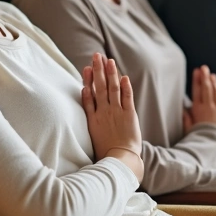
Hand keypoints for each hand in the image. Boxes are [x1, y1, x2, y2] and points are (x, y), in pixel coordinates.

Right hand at [81, 53, 143, 180]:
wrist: (119, 159)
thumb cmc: (106, 149)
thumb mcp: (93, 133)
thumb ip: (90, 116)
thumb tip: (86, 97)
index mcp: (93, 117)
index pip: (89, 94)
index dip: (88, 79)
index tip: (87, 67)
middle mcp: (104, 112)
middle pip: (100, 87)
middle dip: (98, 70)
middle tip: (97, 55)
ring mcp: (116, 113)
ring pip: (112, 89)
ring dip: (111, 74)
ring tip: (109, 60)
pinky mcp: (129, 115)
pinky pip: (127, 98)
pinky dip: (125, 87)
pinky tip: (123, 77)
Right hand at [186, 66, 215, 139]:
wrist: (214, 145)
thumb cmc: (198, 138)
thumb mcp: (188, 128)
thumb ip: (186, 118)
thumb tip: (184, 109)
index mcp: (198, 109)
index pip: (197, 91)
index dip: (197, 80)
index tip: (196, 71)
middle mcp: (209, 107)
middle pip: (207, 88)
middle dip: (206, 77)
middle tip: (204, 68)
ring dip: (215, 83)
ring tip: (213, 76)